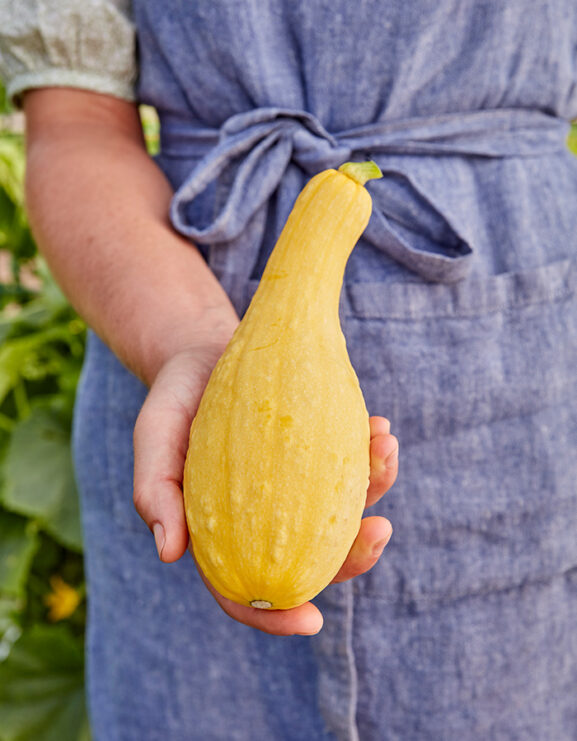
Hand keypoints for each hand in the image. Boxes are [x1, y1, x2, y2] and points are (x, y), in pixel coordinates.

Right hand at [133, 348, 398, 636]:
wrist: (202, 355)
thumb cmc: (175, 404)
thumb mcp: (154, 440)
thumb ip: (155, 493)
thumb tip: (168, 553)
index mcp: (225, 536)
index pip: (249, 593)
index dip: (278, 617)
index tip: (313, 622)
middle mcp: (268, 521)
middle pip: (314, 560)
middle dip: (355, 555)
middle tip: (380, 529)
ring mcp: (299, 487)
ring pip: (343, 511)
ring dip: (376, 487)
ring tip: (385, 447)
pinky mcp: (318, 451)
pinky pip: (351, 462)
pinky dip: (370, 450)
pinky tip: (380, 427)